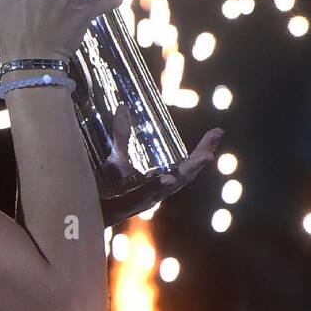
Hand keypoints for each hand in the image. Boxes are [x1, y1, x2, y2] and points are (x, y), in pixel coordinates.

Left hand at [99, 103, 222, 222]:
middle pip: (188, 174)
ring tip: (205, 158)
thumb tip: (122, 106)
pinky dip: (161, 185)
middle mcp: (161, 189)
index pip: (189, 163)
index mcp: (163, 178)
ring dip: (190, 171)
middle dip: (202, 160)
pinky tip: (170, 177)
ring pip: (176, 185)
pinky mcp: (135, 203)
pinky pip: (151, 194)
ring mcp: (150, 197)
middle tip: (215, 146)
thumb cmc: (109, 183)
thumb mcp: (118, 155)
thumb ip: (122, 134)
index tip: (217, 132)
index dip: (204, 148)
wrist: (93, 204)